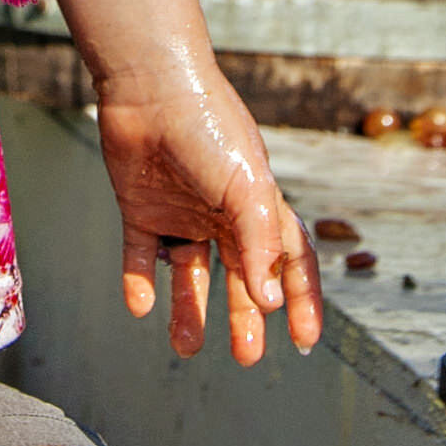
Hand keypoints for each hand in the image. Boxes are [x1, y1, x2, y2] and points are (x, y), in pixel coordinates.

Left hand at [97, 56, 321, 365]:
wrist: (148, 86)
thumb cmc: (208, 128)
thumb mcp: (247, 186)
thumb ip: (259, 245)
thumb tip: (268, 303)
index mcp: (256, 201)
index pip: (288, 258)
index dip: (300, 298)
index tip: (305, 342)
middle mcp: (220, 210)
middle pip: (239, 275)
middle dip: (244, 317)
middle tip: (247, 358)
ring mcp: (180, 209)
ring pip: (189, 272)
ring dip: (189, 310)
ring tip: (185, 347)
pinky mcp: (140, 206)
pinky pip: (141, 254)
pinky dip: (140, 283)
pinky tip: (141, 307)